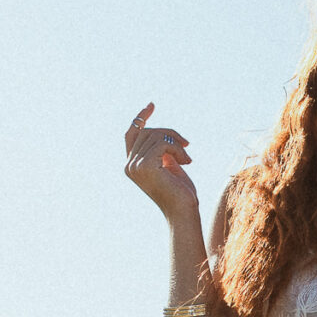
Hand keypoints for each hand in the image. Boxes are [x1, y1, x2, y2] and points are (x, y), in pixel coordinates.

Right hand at [125, 103, 198, 223]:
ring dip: (176, 144)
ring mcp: (135, 165)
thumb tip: (164, 133)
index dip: (140, 118)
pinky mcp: (145, 165)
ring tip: (187, 159)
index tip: (151, 105)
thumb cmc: (180, 192)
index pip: (132, 134)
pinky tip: (187, 162)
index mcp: (132, 165)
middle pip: (147, 131)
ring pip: (156, 136)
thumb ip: (162, 150)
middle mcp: (129, 165)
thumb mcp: (170, 165)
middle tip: (186, 144)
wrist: (183, 211)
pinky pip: (163, 144)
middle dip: (170, 134)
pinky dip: (178, 150)